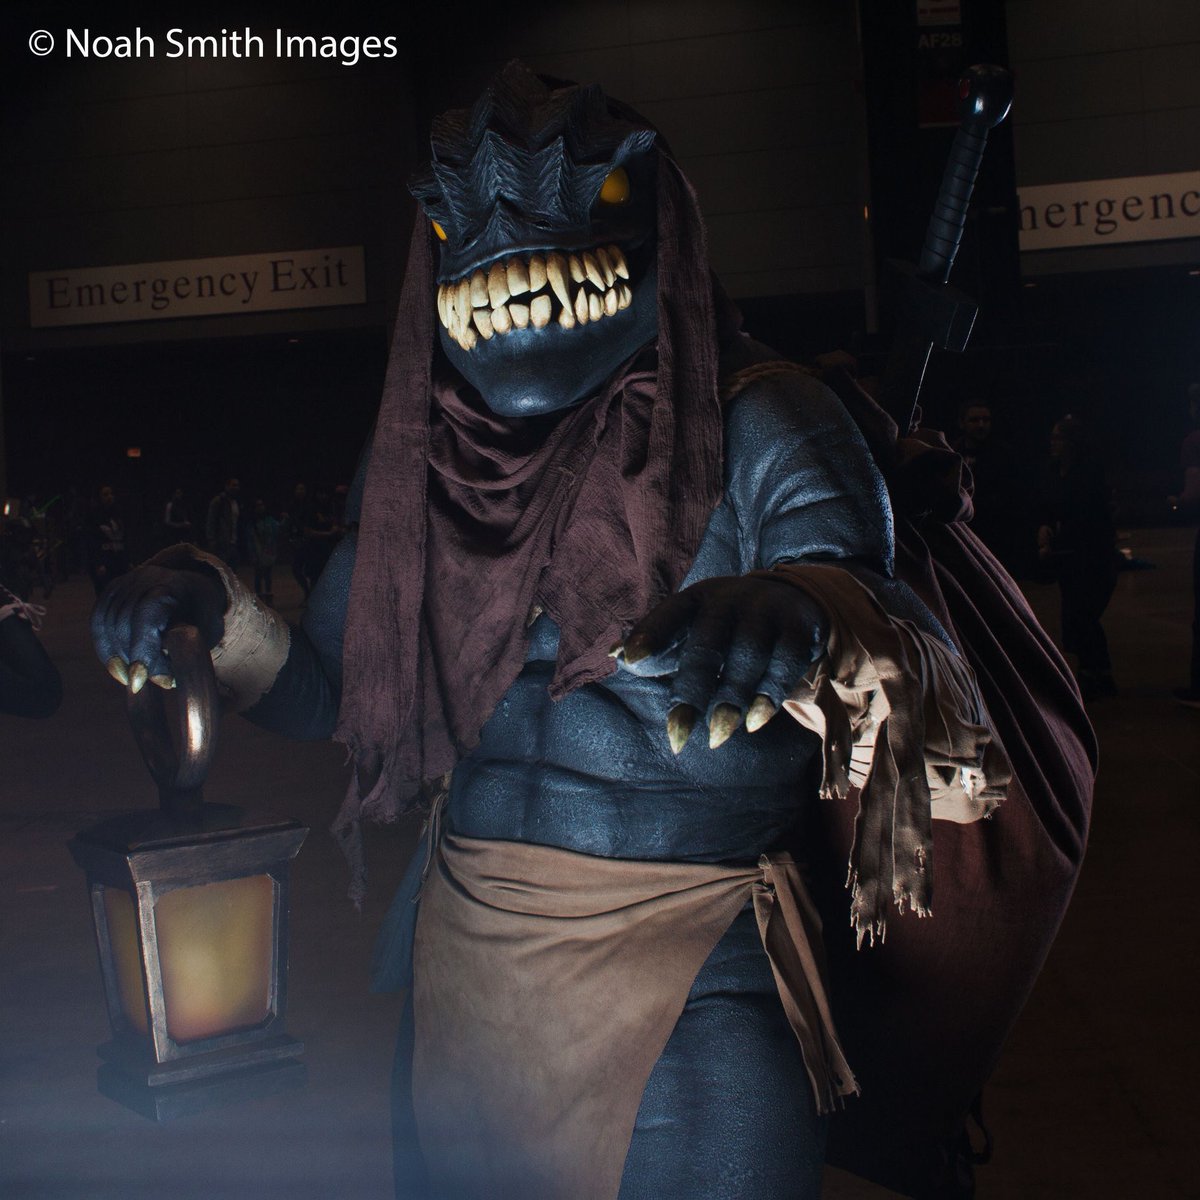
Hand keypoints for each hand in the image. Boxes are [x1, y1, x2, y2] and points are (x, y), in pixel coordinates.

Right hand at [91, 564, 225, 693]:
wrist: (194, 589)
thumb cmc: (202, 616)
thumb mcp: (206, 632)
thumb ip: (186, 653)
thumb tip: (163, 681)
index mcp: (173, 585)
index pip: (147, 615)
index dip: (140, 650)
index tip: (138, 681)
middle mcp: (145, 578)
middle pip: (122, 621)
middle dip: (129, 657)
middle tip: (142, 683)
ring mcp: (126, 581)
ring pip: (105, 622)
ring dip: (115, 656)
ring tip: (131, 677)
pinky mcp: (112, 590)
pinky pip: (98, 621)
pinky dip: (105, 647)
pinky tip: (118, 666)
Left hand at [616, 574, 827, 752]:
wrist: (792, 602)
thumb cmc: (725, 627)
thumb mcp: (690, 628)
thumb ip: (655, 646)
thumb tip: (616, 656)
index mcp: (695, 600)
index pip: (669, 614)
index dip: (649, 635)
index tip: (630, 660)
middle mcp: (729, 600)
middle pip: (707, 644)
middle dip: (693, 689)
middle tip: (679, 732)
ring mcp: (766, 611)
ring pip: (748, 655)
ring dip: (732, 698)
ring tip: (717, 736)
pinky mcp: (798, 628)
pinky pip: (786, 662)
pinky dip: (770, 694)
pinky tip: (754, 722)